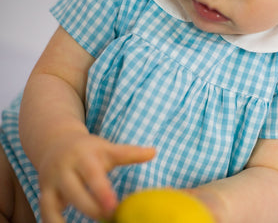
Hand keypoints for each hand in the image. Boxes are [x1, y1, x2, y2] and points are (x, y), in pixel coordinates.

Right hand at [37, 133, 155, 222]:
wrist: (56, 142)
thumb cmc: (89, 150)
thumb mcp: (108, 148)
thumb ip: (129, 153)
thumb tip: (153, 152)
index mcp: (85, 156)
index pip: (94, 174)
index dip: (103, 192)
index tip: (115, 206)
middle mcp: (66, 168)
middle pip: (76, 192)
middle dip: (93, 207)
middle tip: (111, 215)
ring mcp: (53, 181)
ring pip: (56, 203)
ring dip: (75, 215)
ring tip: (98, 222)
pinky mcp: (44, 192)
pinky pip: (46, 212)